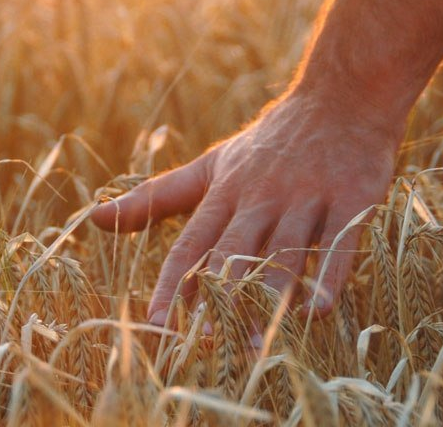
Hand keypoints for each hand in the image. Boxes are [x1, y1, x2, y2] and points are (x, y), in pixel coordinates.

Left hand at [90, 90, 398, 323]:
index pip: (192, 244)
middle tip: (202, 344)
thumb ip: (156, 197)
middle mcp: (260, 195)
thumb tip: (92, 218)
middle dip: (216, 299)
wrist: (340, 97)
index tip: (155, 324)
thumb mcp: (210, 166)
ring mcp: (305, 196)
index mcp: (225, 191)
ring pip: (283, 251)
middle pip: (233, 253)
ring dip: (268, 299)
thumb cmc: (269, 143)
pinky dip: (328, 273)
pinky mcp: (350, 197)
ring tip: (255, 344)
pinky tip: (317, 309)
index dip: (172, 284)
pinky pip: (339, 239)